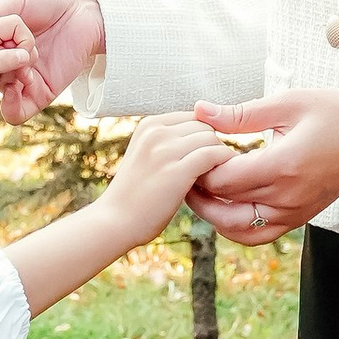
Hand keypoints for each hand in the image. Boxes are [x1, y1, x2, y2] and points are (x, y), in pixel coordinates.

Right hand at [0, 0, 103, 122]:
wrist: (83, 8)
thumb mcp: (16, 2)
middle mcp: (9, 64)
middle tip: (5, 53)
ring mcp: (25, 80)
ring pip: (1, 97)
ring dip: (3, 85)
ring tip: (16, 68)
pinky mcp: (42, 92)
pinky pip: (19, 113)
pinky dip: (10, 107)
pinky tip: (13, 89)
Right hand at [100, 109, 232, 248]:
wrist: (115, 222)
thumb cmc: (134, 195)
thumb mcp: (145, 156)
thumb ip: (167, 143)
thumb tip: (201, 137)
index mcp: (149, 125)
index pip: (193, 117)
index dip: (204, 137)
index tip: (206, 158)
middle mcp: (156, 132)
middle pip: (204, 126)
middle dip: (213, 146)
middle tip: (215, 171)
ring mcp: (165, 150)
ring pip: (212, 139)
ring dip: (220, 158)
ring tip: (219, 177)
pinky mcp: (177, 171)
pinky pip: (214, 155)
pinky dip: (224, 165)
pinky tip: (222, 181)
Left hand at [190, 89, 338, 239]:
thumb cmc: (338, 115)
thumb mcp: (289, 104)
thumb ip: (241, 113)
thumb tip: (201, 110)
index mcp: (283, 166)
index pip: (223, 180)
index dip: (199, 167)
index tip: (191, 147)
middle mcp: (287, 197)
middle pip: (223, 208)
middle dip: (197, 191)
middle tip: (185, 170)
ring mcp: (293, 213)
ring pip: (236, 229)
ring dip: (213, 214)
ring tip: (200, 188)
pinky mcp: (298, 219)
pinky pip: (257, 235)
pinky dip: (235, 225)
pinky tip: (226, 202)